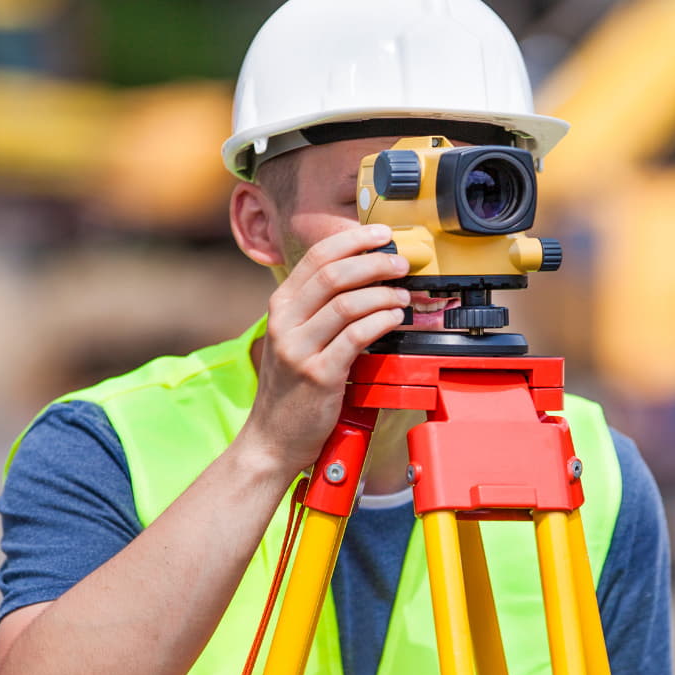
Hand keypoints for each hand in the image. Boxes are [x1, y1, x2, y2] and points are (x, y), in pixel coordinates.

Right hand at [244, 223, 410, 471]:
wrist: (272, 439)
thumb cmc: (291, 391)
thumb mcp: (293, 340)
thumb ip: (317, 312)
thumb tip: (363, 278)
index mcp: (280, 308)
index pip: (316, 257)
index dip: (353, 240)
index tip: (380, 234)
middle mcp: (285, 323)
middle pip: (334, 274)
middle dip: (373, 262)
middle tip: (400, 263)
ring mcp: (300, 349)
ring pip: (347, 303)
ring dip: (382, 293)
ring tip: (402, 294)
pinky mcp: (319, 375)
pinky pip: (356, 337)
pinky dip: (381, 321)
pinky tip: (394, 318)